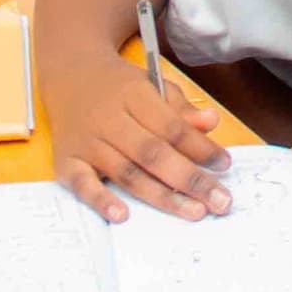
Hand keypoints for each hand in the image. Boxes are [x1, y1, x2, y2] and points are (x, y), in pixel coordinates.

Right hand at [46, 57, 230, 221]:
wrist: (69, 75)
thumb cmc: (119, 87)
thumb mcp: (151, 84)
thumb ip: (180, 107)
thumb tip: (211, 122)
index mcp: (133, 95)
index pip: (171, 126)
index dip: (200, 148)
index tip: (225, 165)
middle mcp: (108, 119)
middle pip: (153, 153)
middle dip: (190, 179)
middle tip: (220, 201)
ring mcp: (87, 142)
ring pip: (127, 173)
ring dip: (162, 196)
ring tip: (194, 212)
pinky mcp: (66, 161)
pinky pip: (83, 184)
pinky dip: (101, 200)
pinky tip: (122, 216)